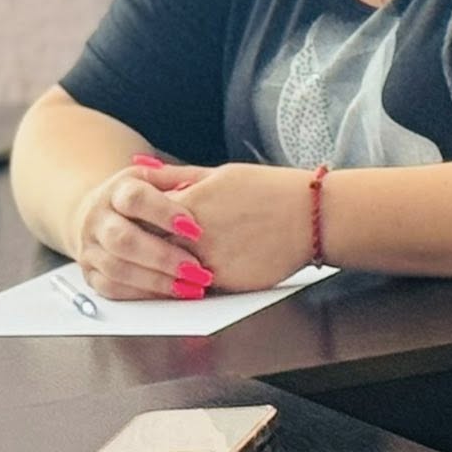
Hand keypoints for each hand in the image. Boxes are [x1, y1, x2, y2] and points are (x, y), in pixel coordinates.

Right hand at [69, 159, 214, 300]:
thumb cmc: (137, 198)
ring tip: (190, 285)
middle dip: (162, 256)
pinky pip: (112, 289)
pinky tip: (171, 293)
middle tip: (195, 267)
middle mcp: (97, 219)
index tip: (195, 229)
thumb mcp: (153, 179)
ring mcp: (90, 248)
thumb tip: (201, 185)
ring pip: (118, 269)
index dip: (164, 214)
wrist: (94, 216)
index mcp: (115, 191)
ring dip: (157, 281)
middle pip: (123, 240)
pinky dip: (144, 294)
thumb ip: (175, 179)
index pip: (135, 199)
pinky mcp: (89, 273)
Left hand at [141, 161, 313, 291]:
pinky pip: (197, 287)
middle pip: (150, 246)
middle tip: (146, 247)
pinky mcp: (227, 282)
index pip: (141, 217)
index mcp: (189, 204)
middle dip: (147, 247)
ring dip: (168, 268)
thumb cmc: (269, 190)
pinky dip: (192, 282)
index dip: (140, 221)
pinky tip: (201, 272)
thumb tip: (138, 164)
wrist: (312, 217)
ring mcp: (210, 261)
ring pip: (170, 271)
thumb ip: (176, 175)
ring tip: (177, 261)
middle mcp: (194, 235)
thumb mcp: (221, 173)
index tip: (140, 222)